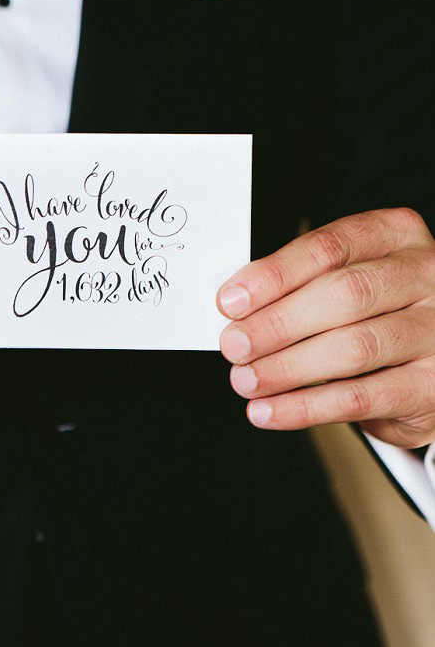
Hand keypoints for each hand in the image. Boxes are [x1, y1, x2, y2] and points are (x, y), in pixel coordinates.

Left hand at [216, 208, 434, 448]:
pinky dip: (306, 407)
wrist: (427, 364)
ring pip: (354, 348)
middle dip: (278, 323)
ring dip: (287, 368)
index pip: (330, 248)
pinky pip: (360, 398)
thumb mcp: (345, 280)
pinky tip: (269, 410)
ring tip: (246, 380)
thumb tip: (236, 307)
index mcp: (397, 236)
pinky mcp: (432, 387)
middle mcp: (426, 277)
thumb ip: (299, 284)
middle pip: (345, 294)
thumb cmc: (374, 312)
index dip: (275, 275)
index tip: (231, 300)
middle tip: (234, 345)